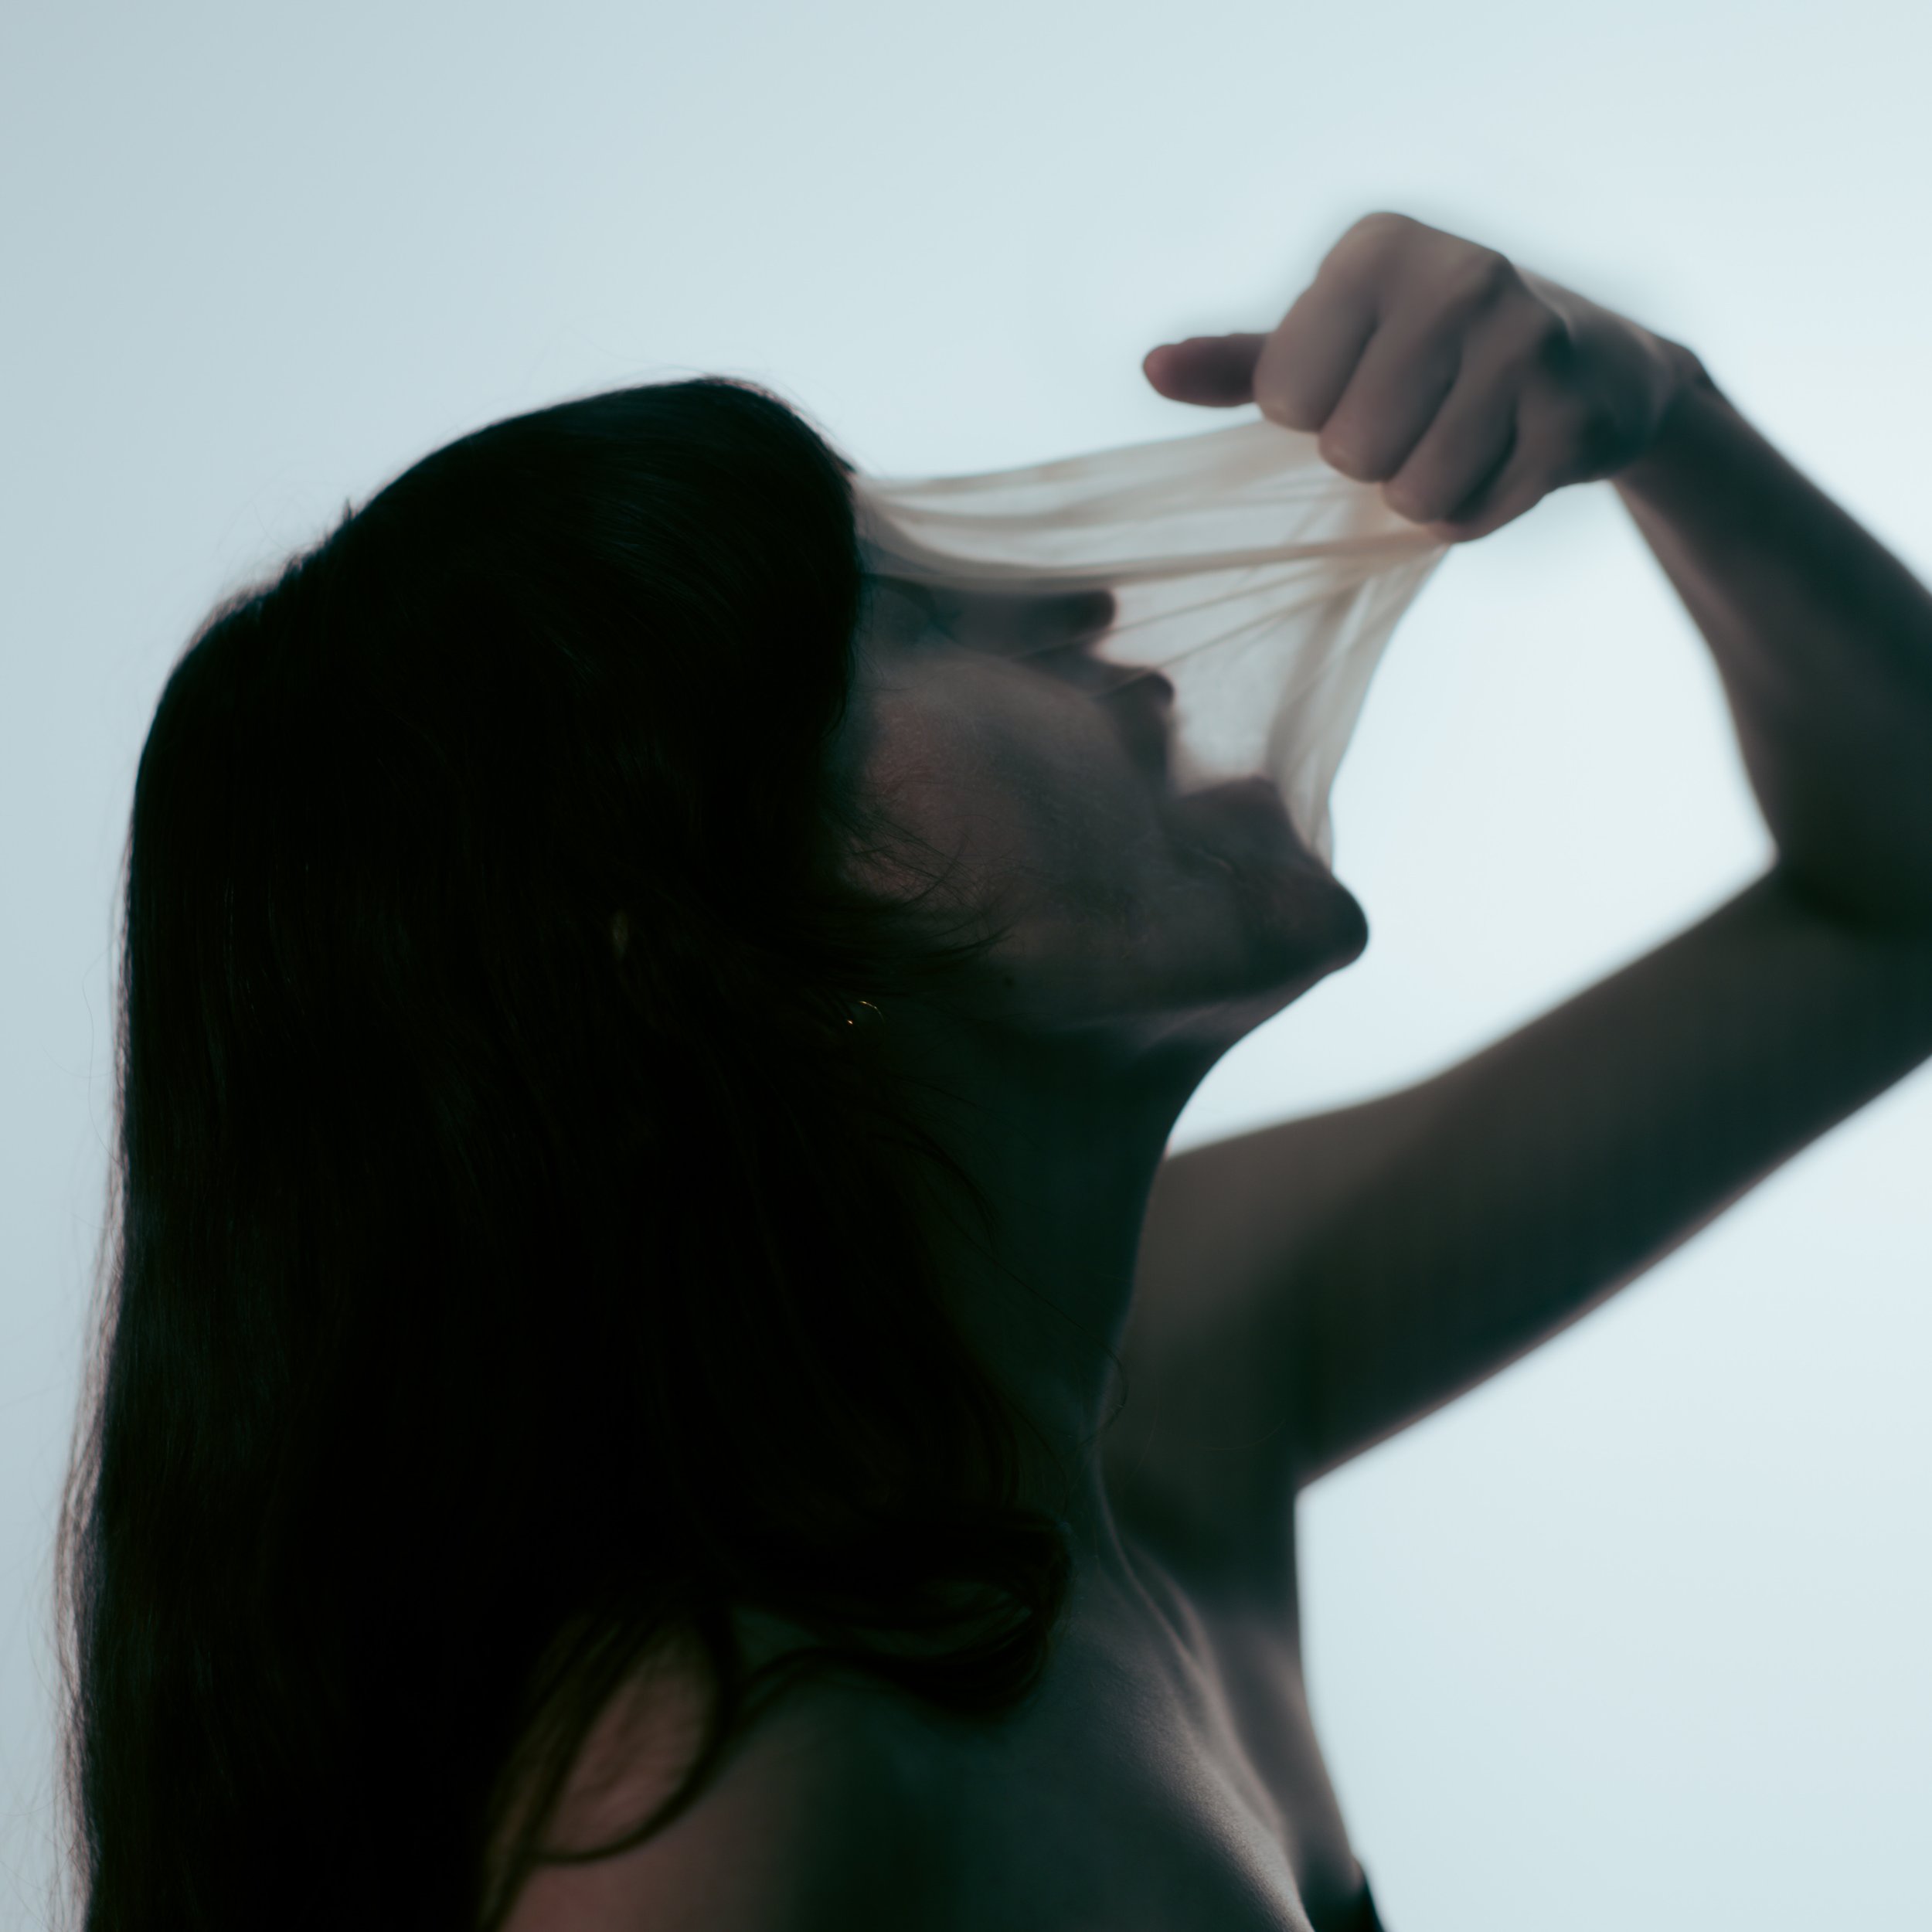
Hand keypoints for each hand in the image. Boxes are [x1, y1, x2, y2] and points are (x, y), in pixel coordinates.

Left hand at [1143, 211, 1693, 542]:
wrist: (1600, 366)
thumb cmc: (1436, 354)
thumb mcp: (1336, 340)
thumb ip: (1243, 364)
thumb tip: (1154, 371)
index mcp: (1378, 247)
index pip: (1283, 395)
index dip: (1311, 416)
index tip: (1362, 380)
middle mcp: (1459, 274)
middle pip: (1346, 449)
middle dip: (1369, 459)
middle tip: (1419, 416)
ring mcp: (1527, 341)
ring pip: (1408, 492)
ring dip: (1419, 493)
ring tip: (1462, 437)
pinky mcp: (1572, 415)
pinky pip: (1466, 517)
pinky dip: (1472, 512)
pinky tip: (1506, 456)